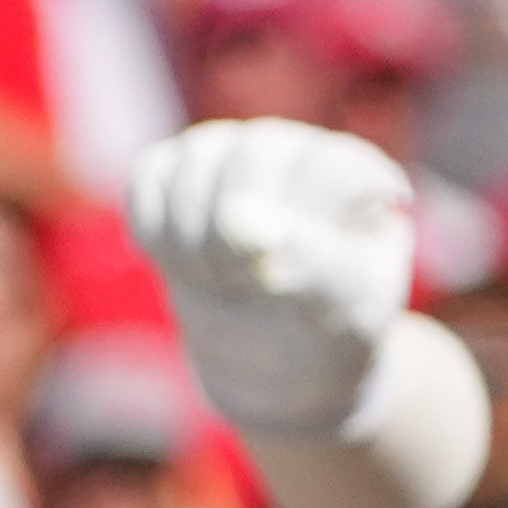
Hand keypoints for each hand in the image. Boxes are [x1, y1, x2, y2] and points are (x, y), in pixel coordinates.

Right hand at [127, 119, 415, 443]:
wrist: (280, 357)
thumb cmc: (327, 325)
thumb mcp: (340, 302)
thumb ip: (306, 255)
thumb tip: (236, 215)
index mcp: (357, 171)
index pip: (312, 169)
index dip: (285, 232)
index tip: (285, 286)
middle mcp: (297, 149)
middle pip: (247, 155)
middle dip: (232, 236)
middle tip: (241, 286)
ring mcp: (235, 155)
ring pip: (191, 159)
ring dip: (188, 237)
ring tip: (215, 278)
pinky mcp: (182, 173)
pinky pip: (151, 173)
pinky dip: (152, 226)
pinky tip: (180, 262)